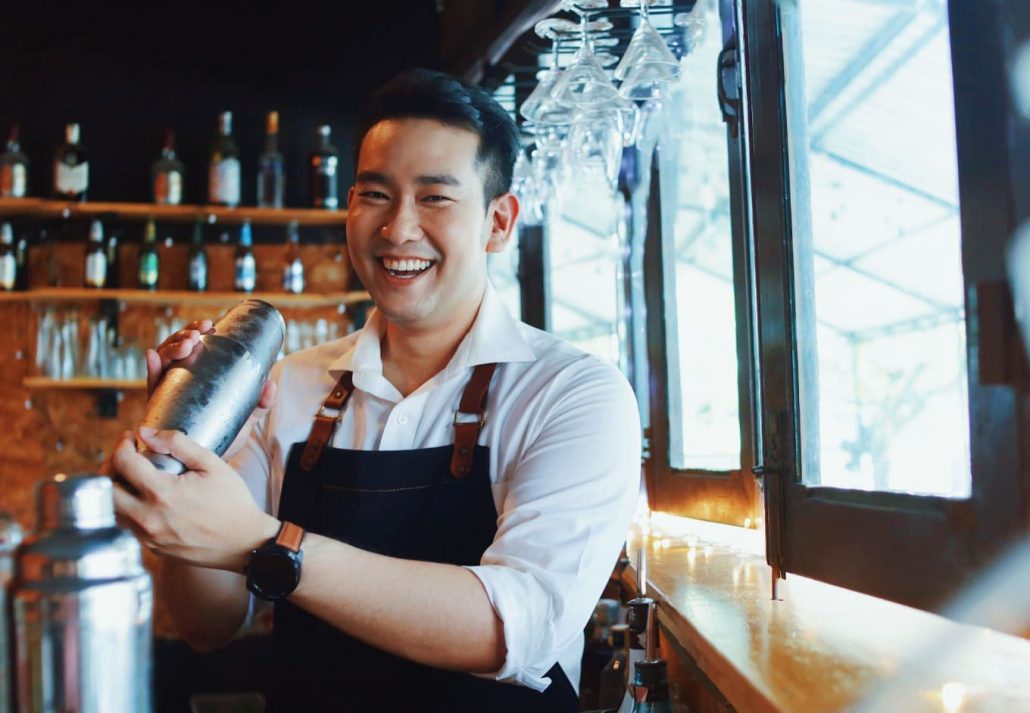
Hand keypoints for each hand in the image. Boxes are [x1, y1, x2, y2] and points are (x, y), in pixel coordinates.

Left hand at [110, 428, 279, 571]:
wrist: (245, 543)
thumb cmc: (233, 503)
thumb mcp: (212, 464)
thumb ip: (178, 443)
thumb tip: (146, 432)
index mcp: (162, 494)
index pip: (122, 462)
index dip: (122, 444)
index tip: (131, 438)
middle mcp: (148, 518)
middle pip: (104, 488)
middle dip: (110, 466)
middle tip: (126, 457)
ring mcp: (147, 537)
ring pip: (110, 510)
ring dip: (115, 489)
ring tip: (133, 477)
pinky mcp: (151, 548)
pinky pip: (125, 525)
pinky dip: (128, 507)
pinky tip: (146, 498)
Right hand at [144, 318, 276, 458]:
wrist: (205, 469)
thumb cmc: (222, 441)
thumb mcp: (244, 420)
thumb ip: (259, 404)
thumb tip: (271, 383)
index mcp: (198, 378)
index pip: (195, 348)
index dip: (198, 331)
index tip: (210, 325)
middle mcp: (180, 381)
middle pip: (178, 349)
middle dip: (186, 335)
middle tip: (199, 334)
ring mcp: (167, 392)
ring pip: (164, 360)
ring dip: (173, 345)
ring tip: (188, 344)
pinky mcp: (157, 407)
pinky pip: (151, 384)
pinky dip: (150, 367)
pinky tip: (152, 355)